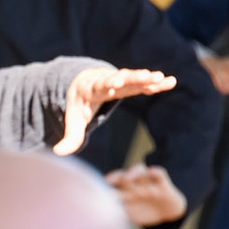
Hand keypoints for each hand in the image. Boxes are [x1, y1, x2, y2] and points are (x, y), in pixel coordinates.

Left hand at [56, 67, 176, 155]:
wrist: (85, 83)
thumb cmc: (80, 104)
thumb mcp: (73, 120)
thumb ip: (69, 137)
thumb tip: (57, 153)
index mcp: (92, 89)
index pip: (100, 85)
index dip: (107, 84)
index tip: (114, 84)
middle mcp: (109, 81)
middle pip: (122, 78)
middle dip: (133, 77)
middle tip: (146, 75)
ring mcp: (122, 80)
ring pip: (135, 78)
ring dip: (147, 78)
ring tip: (162, 78)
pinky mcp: (132, 83)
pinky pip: (145, 83)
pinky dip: (156, 83)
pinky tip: (171, 82)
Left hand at [106, 164, 187, 226]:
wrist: (168, 212)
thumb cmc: (144, 212)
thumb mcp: (132, 216)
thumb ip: (119, 216)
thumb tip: (104, 219)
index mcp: (125, 193)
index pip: (112, 186)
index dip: (103, 186)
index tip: (95, 189)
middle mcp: (134, 186)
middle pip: (123, 175)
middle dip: (116, 177)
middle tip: (109, 180)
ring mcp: (148, 184)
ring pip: (140, 170)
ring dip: (133, 173)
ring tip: (128, 177)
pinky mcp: (163, 185)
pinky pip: (160, 174)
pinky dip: (156, 172)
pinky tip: (152, 171)